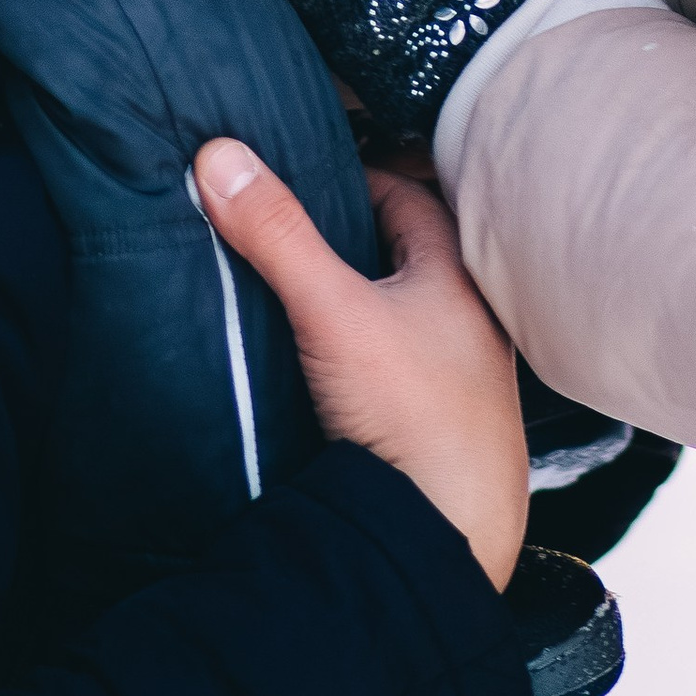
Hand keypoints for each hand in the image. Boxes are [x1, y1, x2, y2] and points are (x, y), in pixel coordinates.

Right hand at [194, 138, 528, 588]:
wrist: (446, 538)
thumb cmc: (409, 414)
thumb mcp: (332, 312)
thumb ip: (277, 236)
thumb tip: (221, 157)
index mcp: (459, 283)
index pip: (412, 203)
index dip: (363, 182)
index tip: (316, 179)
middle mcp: (475, 330)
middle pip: (414, 265)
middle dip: (365, 248)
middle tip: (306, 240)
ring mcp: (468, 390)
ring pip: (414, 327)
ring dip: (373, 313)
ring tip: (315, 309)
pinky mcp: (451, 441)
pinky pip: (410, 384)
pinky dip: (377, 371)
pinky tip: (342, 387)